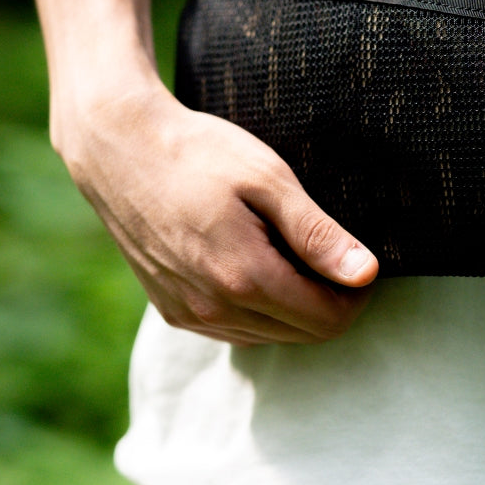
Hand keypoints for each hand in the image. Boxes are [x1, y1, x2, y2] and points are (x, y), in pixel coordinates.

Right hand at [59, 78, 378, 345]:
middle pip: (303, 334)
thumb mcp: (268, 179)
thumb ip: (317, 233)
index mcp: (244, 278)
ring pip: (270, 336)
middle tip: (329, 252)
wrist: (118, 148)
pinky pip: (235, 330)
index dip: (355, 295)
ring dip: (292, 306)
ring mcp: (188, 315)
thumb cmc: (198, 153)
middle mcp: (214, 309)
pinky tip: (254, 263)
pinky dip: (258, 309)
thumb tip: (366, 273)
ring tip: (287, 250)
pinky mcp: (171, 311)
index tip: (359, 261)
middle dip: (329, 301)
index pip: (327, 320)